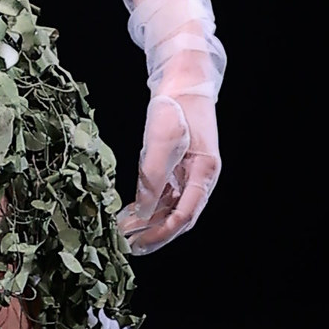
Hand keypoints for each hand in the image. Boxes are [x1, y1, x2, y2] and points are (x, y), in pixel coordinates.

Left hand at [122, 84, 218, 252]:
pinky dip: (146, 206)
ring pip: (169, 208)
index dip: (163, 233)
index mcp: (205, 173)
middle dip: (155, 234)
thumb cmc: (175, 107)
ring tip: (124, 234)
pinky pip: (162, 195)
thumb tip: (142, 212)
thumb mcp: (162, 140)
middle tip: (129, 248)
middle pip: (179, 217)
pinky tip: (128, 215)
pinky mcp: (176, 167)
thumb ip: (153, 177)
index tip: (140, 243)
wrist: (183, 81)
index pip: (186, 214)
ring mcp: (188, 173)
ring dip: (148, 223)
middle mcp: (199, 178)